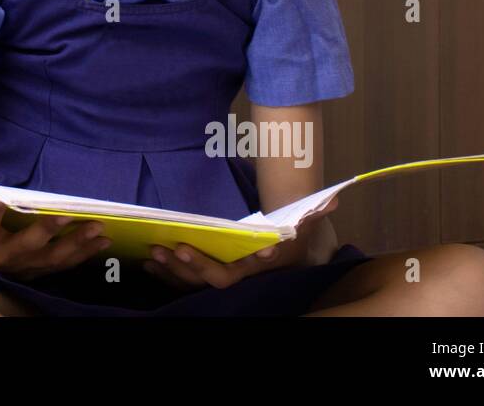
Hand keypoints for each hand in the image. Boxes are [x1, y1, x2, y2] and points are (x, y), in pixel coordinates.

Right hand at [0, 163, 113, 280]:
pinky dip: (81, 256)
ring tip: (97, 230)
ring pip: (49, 259)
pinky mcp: (30, 271)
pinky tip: (100, 244)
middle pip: (26, 246)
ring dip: (75, 245)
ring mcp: (17, 267)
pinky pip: (59, 266)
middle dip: (47, 232)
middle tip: (66, 216)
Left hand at [143, 195, 339, 291]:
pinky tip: (148, 262)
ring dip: (172, 271)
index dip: (210, 264)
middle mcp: (240, 276)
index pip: (234, 273)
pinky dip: (166, 274)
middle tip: (170, 246)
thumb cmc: (291, 231)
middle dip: (189, 266)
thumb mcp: (304, 220)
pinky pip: (184, 281)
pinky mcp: (207, 275)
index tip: (189, 245)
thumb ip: (315, 210)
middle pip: (210, 280)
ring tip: (152, 252)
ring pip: (194, 284)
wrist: (288, 247)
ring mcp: (223, 277)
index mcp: (258, 266)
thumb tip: (335, 198)